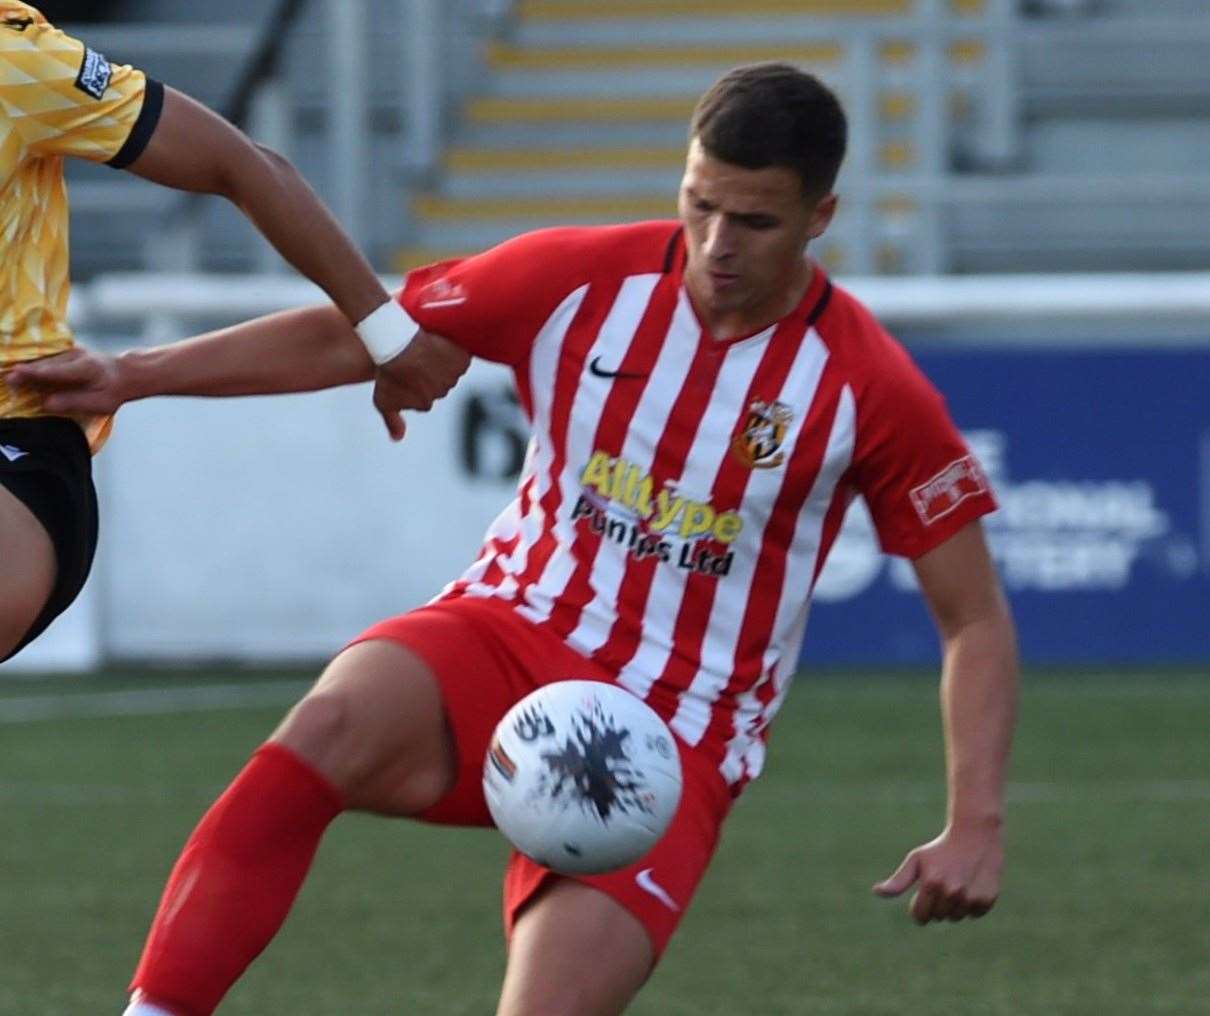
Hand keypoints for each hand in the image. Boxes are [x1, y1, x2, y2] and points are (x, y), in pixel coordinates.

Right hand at [4, 347, 128, 414]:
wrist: (126, 373)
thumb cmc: (114, 391)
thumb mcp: (100, 403)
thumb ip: (73, 402)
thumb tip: (46, 403)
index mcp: (86, 369)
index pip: (56, 371)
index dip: (35, 373)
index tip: (17, 374)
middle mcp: (76, 356)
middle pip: (46, 365)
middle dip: (26, 371)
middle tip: (8, 378)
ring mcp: (71, 352)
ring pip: (45, 361)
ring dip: (27, 368)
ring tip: (11, 376)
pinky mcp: (66, 353)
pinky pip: (47, 360)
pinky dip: (34, 366)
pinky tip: (21, 371)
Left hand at [371, 329, 469, 440]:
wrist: (398, 343)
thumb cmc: (389, 370)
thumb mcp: (383, 399)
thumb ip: (392, 421)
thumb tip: (397, 438)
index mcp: (425, 404)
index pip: (424, 395)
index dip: (415, 381)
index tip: (406, 371)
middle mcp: (442, 393)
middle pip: (438, 383)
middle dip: (428, 372)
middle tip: (413, 358)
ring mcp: (453, 376)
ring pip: (450, 370)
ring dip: (440, 361)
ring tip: (423, 350)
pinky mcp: (461, 359)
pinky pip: (459, 356)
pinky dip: (452, 350)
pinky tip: (437, 343)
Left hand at [872, 820, 1002, 923]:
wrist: (975, 835)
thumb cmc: (940, 849)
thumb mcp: (916, 861)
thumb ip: (898, 881)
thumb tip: (876, 892)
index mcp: (931, 884)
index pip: (921, 916)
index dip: (919, 909)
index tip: (922, 898)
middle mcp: (952, 892)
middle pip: (939, 917)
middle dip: (937, 905)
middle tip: (942, 884)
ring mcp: (971, 897)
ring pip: (957, 917)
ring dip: (954, 905)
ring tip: (957, 883)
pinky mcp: (987, 898)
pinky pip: (974, 914)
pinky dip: (972, 904)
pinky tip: (971, 884)